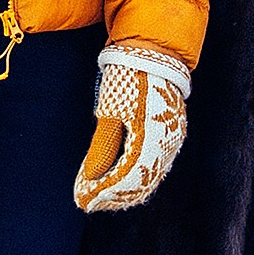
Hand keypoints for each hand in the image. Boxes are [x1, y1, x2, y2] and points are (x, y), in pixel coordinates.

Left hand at [76, 45, 190, 213]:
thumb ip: (103, 146)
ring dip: (122, 191)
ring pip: (148, 178)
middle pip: (138, 183)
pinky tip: (118, 182)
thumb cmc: (129, 77)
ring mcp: (171, 141)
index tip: (82, 200)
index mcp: (152, 138)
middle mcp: (167, 144)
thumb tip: (91, 177)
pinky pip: (154, 168)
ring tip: (98, 196)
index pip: (126, 177)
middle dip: (110, 195)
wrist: (154, 53)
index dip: (103, 192)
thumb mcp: (111, 111)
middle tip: (86, 201)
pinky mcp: (170, 136)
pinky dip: (135, 179)